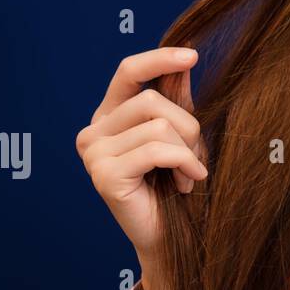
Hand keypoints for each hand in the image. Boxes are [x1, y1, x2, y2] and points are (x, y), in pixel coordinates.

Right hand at [76, 47, 207, 259]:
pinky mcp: (103, 175)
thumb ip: (176, 95)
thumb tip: (184, 56)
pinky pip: (157, 150)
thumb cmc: (175, 181)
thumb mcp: (180, 132)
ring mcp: (93, 154)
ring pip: (157, 125)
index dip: (159, 59)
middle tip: (195, 156)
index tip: (192, 56)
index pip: (128, 72)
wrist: (171, 234)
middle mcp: (93, 131)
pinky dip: (184, 163)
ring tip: (189, 173)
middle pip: (151, 100)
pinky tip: (187, 183)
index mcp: (109, 115)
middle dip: (188, 126)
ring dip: (188, 149)